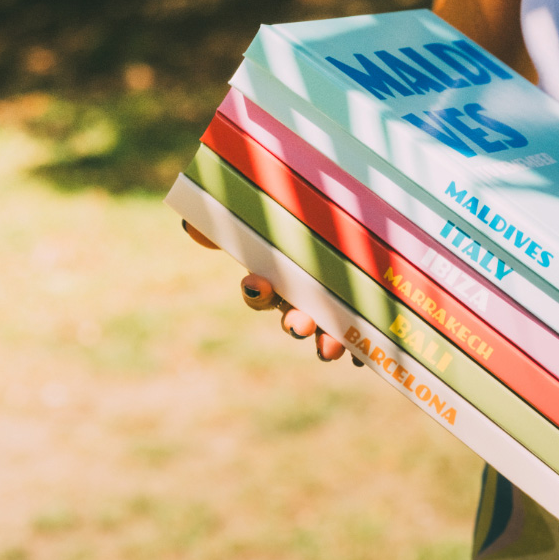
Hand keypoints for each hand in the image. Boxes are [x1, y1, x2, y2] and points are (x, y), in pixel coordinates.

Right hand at [181, 220, 351, 362]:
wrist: (367, 208)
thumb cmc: (315, 212)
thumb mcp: (281, 210)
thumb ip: (239, 218)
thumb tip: (186, 228)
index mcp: (284, 274)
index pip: (262, 292)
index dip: (257, 292)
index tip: (258, 283)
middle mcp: (310, 296)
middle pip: (297, 318)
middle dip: (295, 325)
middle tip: (299, 325)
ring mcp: (341, 306)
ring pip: (329, 333)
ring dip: (326, 343)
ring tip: (328, 347)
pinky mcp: (372, 309)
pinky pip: (366, 335)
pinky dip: (363, 346)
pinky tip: (363, 351)